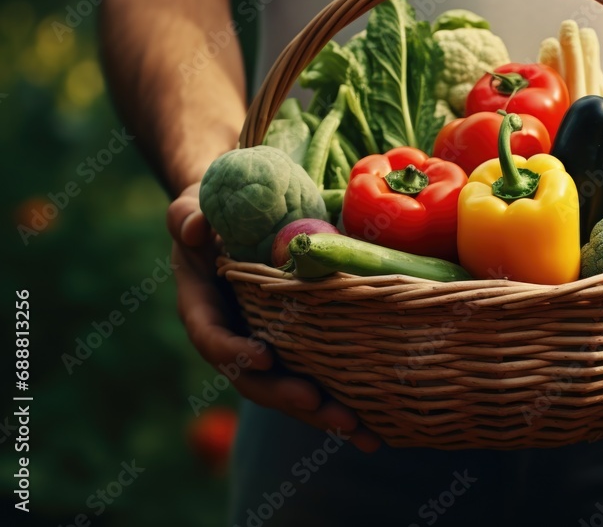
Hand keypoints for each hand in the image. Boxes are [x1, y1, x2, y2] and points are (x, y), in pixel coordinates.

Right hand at [167, 182, 380, 451]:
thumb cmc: (213, 213)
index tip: (261, 358)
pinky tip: (376, 427)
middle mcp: (235, 340)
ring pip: (292, 391)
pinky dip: (346, 405)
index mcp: (204, 310)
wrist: (237, 223)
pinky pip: (320, 381)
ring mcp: (268, 350)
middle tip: (319, 404)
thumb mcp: (194, 209)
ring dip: (324, 415)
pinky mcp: (299, 352)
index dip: (234, 352)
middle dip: (288, 396)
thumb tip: (196, 226)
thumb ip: (189, 218)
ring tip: (360, 431)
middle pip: (257, 380)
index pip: (214, 338)